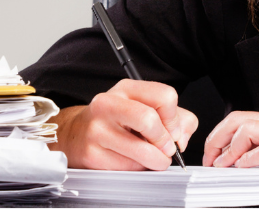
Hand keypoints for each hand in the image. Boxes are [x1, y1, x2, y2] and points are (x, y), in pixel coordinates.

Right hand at [48, 80, 197, 170]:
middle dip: (165, 141)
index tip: (173, 131)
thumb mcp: (145, 108)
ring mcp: (97, 129)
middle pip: (150, 120)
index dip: (174, 119)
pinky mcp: (92, 154)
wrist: (76, 134)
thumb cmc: (117, 122)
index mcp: (126, 89)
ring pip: (142, 151)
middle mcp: (108, 104)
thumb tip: (182, 138)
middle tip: (167, 149)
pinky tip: (132, 161)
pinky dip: (138, 169)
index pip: (165, 96)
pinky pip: (128, 167)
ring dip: (157, 161)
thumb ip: (175, 119)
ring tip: (155, 160)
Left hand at [202, 111, 258, 168]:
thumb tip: (251, 163)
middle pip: (240, 119)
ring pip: (250, 129)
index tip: (213, 151)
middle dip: (217, 137)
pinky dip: (249, 158)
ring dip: (229, 148)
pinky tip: (243, 168)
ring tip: (222, 165)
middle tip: (210, 158)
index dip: (221, 132)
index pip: (244, 117)